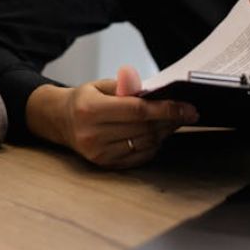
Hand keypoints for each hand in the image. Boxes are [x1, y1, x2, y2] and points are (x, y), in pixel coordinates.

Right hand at [26, 65, 197, 168]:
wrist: (60, 121)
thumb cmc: (85, 100)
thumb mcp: (101, 85)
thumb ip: (126, 87)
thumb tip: (154, 90)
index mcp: (91, 110)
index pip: (138, 111)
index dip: (167, 109)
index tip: (189, 108)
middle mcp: (93, 134)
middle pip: (144, 129)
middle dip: (170, 120)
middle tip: (187, 112)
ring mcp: (98, 153)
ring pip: (145, 144)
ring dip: (164, 132)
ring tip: (173, 121)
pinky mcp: (104, 164)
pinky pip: (139, 156)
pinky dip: (153, 145)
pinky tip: (157, 134)